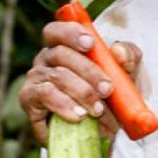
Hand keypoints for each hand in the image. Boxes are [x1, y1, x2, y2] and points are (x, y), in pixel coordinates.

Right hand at [19, 21, 142, 145]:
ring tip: (97, 109)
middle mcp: (45, 58)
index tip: (91, 43)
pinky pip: (45, 95)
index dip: (71, 33)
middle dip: (88, 71)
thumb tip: (118, 50)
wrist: (100, 128)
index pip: (56, 30)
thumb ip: (127, 56)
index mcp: (63, 45)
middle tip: (107, 89)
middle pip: (60, 54)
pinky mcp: (29, 99)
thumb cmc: (109, 92)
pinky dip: (65, 105)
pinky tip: (79, 115)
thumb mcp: (126, 71)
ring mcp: (35, 78)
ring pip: (57, 76)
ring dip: (81, 92)